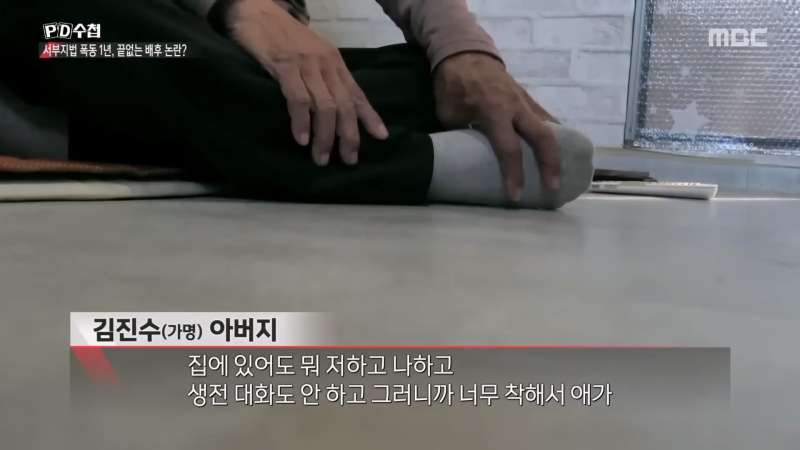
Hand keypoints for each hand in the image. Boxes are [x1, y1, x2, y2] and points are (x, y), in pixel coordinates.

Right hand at [225, 0, 388, 165]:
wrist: (256, 10)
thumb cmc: (283, 37)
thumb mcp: (312, 55)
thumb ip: (325, 78)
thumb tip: (335, 108)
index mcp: (335, 63)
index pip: (357, 93)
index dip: (370, 116)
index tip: (381, 137)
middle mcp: (326, 64)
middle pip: (345, 106)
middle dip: (349, 136)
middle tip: (348, 160)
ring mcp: (306, 65)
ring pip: (325, 106)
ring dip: (325, 136)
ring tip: (322, 158)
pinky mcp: (284, 66)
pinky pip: (299, 98)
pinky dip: (302, 121)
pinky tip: (301, 139)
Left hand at [434, 52, 560, 201]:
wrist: (465, 52)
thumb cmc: (454, 84)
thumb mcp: (448, 113)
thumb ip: (460, 134)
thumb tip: (463, 158)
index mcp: (494, 111)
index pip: (509, 148)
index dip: (514, 174)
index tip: (516, 196)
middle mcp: (515, 107)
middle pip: (543, 138)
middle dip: (550, 164)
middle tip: (552, 188)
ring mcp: (525, 101)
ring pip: (549, 127)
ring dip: (556, 151)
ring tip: (559, 173)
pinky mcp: (528, 98)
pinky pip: (545, 118)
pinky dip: (553, 134)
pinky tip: (558, 151)